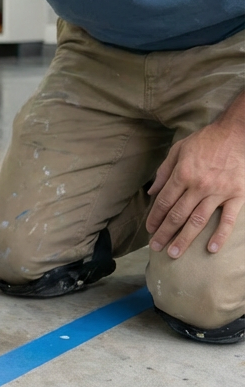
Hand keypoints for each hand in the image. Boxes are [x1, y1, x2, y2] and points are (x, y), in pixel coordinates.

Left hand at [147, 116, 244, 257]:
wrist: (236, 134)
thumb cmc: (205, 141)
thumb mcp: (178, 150)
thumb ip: (164, 171)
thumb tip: (152, 192)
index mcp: (183, 174)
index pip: (164, 202)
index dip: (155, 218)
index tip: (149, 230)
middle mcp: (199, 185)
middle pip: (178, 215)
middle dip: (165, 233)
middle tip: (156, 248)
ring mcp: (219, 192)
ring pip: (198, 221)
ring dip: (185, 239)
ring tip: (174, 253)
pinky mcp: (237, 195)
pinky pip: (228, 219)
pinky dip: (220, 235)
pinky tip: (211, 249)